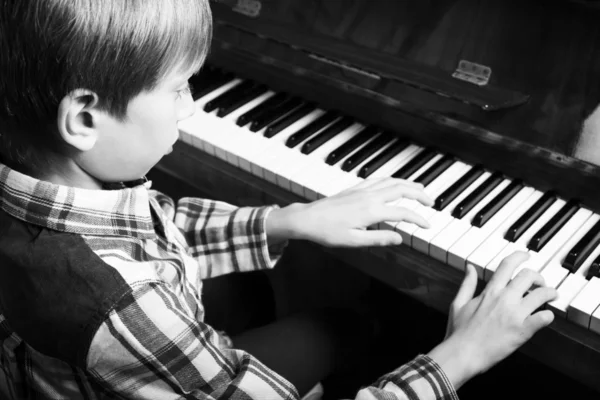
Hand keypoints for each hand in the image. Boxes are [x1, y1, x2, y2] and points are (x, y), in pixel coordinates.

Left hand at [268, 177, 432, 246]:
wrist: (307, 218)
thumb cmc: (327, 232)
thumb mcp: (354, 241)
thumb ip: (378, 239)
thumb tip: (400, 238)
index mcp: (371, 211)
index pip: (403, 213)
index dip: (418, 219)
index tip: (428, 225)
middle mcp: (369, 197)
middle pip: (401, 189)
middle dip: (419, 194)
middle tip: (431, 202)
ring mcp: (362, 190)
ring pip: (391, 181)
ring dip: (408, 183)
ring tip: (420, 188)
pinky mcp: (355, 189)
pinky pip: (378, 179)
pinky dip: (392, 180)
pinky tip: (394, 183)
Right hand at [428, 251, 556, 389]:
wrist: (463, 354)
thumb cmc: (458, 331)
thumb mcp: (458, 303)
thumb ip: (467, 284)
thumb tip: (469, 267)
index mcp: (490, 291)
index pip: (508, 265)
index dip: (520, 256)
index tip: (526, 256)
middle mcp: (504, 299)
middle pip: (528, 276)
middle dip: (538, 276)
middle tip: (540, 282)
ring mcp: (515, 314)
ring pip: (541, 294)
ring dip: (550, 293)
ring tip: (551, 297)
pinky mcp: (523, 331)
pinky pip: (544, 318)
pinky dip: (548, 316)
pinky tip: (546, 317)